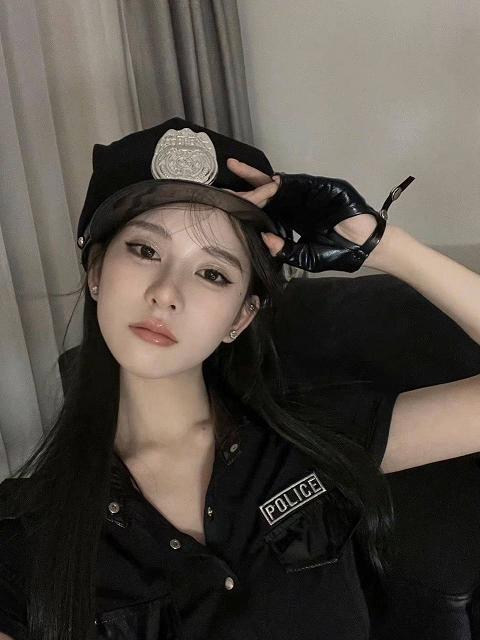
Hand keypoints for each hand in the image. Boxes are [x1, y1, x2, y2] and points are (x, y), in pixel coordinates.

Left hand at [227, 161, 413, 272]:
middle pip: (266, 190)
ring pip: (279, 183)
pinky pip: (300, 184)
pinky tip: (269, 181)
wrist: (364, 246)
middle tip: (228, 169)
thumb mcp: (305, 257)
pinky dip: (285, 183)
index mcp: (290, 220)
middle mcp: (295, 205)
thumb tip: (263, 238)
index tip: (228, 199)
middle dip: (247, 180)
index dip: (248, 203)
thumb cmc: (337, 253)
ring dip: (259, 177)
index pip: (264, 209)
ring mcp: (307, 195)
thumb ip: (285, 250)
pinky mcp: (321, 189)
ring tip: (238, 169)